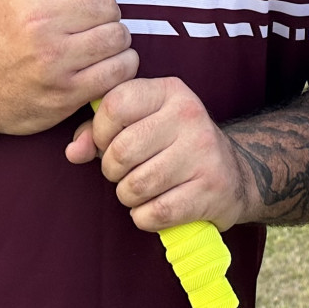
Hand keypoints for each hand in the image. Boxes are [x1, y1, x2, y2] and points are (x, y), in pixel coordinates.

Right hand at [0, 0, 136, 135]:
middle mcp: (44, 25)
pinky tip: (107, 65)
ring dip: (116, 40)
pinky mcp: (69, 92)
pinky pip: (119, 69)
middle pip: (108, 5)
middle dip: (107, 13)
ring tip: (101, 45)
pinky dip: (121, 65)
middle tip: (95, 24)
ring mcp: (57, 61)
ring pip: (118, 36)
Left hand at [65, 76, 251, 231]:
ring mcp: (203, 152)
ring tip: (142, 189)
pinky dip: (145, 217)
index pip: (115, 104)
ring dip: (128, 197)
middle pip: (121, 151)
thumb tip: (74, 151)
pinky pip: (154, 213)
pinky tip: (156, 207)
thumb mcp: (142, 122)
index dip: (100, 132)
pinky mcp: (211, 189)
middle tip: (126, 172)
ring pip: (135, 186)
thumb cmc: (174, 145)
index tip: (108, 143)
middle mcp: (189, 115)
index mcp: (169, 91)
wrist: (234, 173)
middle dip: (112, 170)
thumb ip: (99, 131)